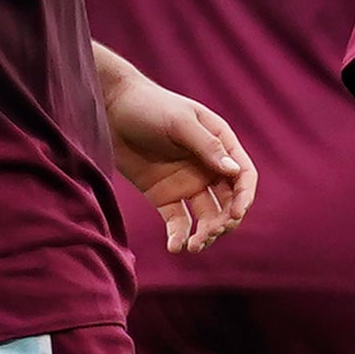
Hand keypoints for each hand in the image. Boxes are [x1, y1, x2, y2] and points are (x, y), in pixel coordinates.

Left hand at [99, 65, 255, 253]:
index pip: (243, 176)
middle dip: (224, 222)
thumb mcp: (180, 123)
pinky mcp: (164, 196)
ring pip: (207, 217)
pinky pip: (178, 221)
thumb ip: (207, 146)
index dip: (244, 197)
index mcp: (220, 144)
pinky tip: (175, 247)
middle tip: (209, 234)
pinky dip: (179, 236)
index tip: (235, 215)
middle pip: (228, 202)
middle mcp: (208, 167)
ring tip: (193, 246)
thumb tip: (235, 173)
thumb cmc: (148, 106)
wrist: (110, 108)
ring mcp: (187, 183)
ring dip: (205, 234)